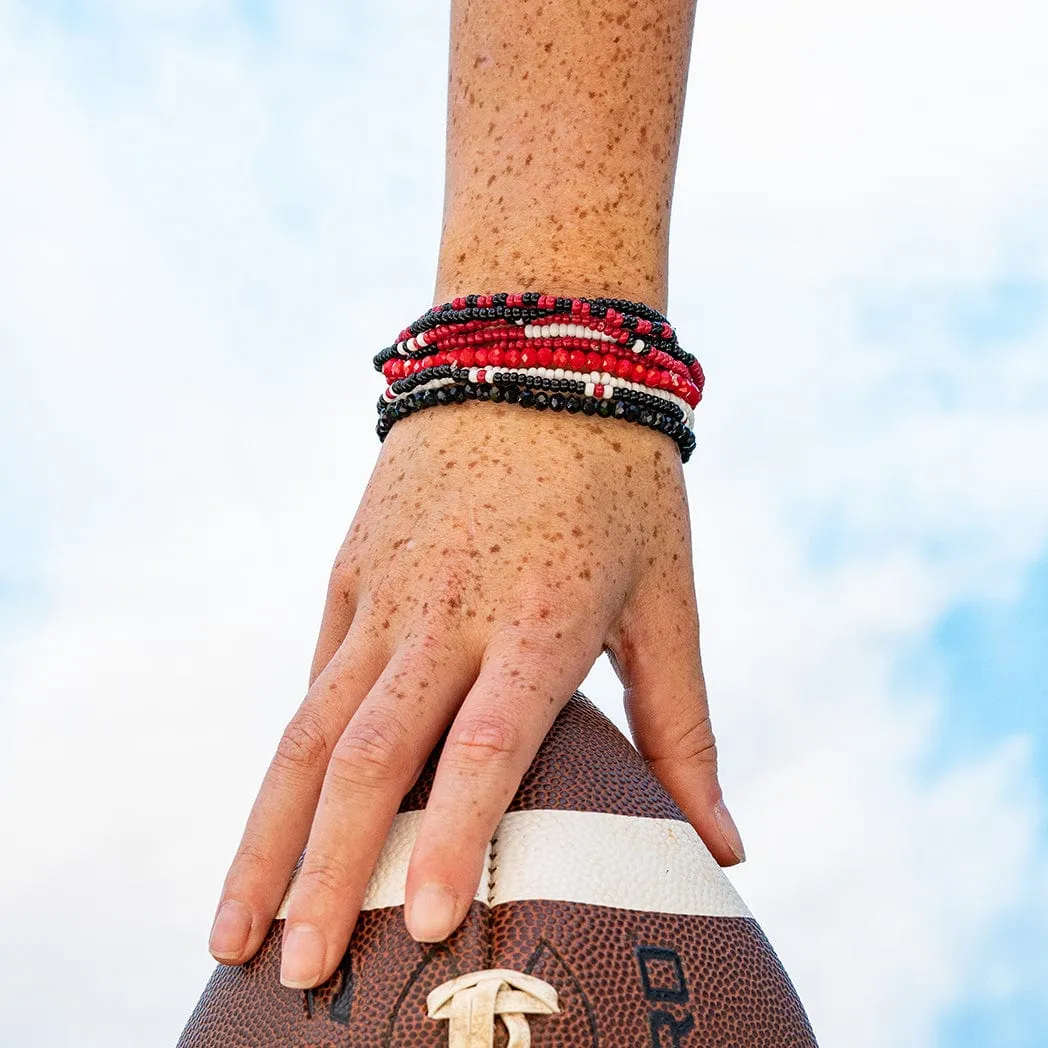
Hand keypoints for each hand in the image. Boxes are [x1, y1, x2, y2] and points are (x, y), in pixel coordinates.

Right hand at [207, 401, 744, 988]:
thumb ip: (684, 727)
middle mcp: (448, 608)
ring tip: (231, 930)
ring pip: (307, 726)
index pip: (486, 742)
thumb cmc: (618, 483)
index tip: (427, 927)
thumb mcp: (667, 596)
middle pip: (365, 754)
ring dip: (264, 835)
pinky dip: (291, 761)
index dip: (454, 832)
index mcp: (542, 616)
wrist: (531, 357)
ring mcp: (386, 588)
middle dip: (322, 872)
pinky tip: (270, 833)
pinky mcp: (351, 570)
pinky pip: (317, 675)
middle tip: (293, 973)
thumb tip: (723, 849)